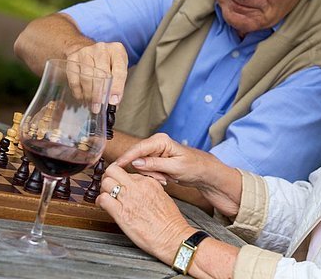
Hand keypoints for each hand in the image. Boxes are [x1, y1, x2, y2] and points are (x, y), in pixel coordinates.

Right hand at [66, 42, 127, 105]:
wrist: (89, 50)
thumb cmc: (107, 62)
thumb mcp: (117, 68)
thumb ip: (117, 85)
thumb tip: (113, 104)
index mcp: (117, 50)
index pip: (119, 71)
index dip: (116, 88)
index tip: (113, 102)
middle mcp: (101, 49)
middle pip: (101, 74)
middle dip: (100, 94)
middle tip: (98, 107)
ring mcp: (86, 52)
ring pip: (86, 76)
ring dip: (89, 94)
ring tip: (91, 104)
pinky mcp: (73, 57)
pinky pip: (74, 77)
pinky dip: (78, 90)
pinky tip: (81, 97)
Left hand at [96, 164, 194, 263]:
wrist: (171, 236)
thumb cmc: (169, 221)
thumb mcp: (162, 196)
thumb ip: (148, 189)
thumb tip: (137, 189)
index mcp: (148, 181)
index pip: (127, 172)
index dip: (120, 178)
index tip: (119, 185)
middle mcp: (137, 187)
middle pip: (113, 170)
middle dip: (108, 177)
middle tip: (108, 187)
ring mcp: (128, 198)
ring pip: (105, 182)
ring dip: (103, 189)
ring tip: (106, 197)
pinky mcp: (120, 212)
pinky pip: (103, 199)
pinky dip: (100, 201)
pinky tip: (103, 206)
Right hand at [116, 133, 242, 216]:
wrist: (206, 173)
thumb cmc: (195, 167)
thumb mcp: (175, 167)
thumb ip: (155, 164)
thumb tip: (136, 163)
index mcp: (161, 140)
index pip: (137, 148)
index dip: (125, 159)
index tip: (115, 168)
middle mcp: (157, 144)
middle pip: (138, 158)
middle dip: (146, 171)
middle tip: (160, 178)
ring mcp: (156, 153)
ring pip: (142, 166)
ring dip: (151, 176)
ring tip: (165, 179)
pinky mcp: (157, 161)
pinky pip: (148, 170)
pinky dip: (154, 177)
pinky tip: (165, 180)